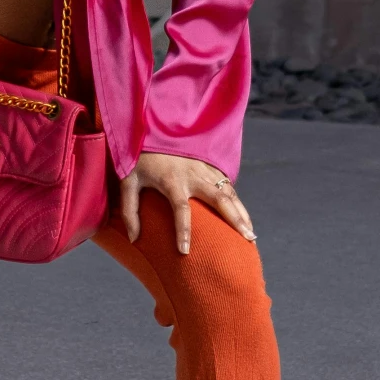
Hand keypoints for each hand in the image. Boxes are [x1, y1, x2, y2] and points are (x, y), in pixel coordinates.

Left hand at [119, 152, 255, 254]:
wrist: (152, 128)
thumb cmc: (139, 158)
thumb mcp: (128, 182)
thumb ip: (129, 211)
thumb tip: (134, 239)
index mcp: (171, 180)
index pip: (181, 209)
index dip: (182, 231)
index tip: (185, 252)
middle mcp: (192, 175)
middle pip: (218, 199)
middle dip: (235, 220)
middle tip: (247, 240)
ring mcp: (204, 169)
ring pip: (228, 192)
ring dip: (241, 212)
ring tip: (251, 234)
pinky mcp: (210, 165)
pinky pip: (227, 185)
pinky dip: (237, 202)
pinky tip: (244, 217)